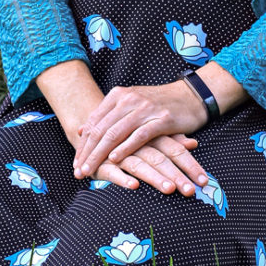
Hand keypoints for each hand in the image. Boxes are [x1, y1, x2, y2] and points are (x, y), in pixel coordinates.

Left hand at [73, 80, 207, 180]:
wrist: (189, 95)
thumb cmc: (157, 103)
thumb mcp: (130, 104)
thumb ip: (107, 115)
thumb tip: (82, 130)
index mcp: (118, 95)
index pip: (94, 121)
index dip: (83, 144)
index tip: (76, 162)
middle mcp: (129, 99)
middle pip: (101, 129)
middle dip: (88, 152)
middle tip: (78, 171)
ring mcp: (144, 109)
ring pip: (115, 133)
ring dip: (100, 154)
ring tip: (90, 170)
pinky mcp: (161, 119)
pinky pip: (138, 136)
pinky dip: (125, 148)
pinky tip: (115, 160)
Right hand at [89, 134, 208, 195]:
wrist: (93, 128)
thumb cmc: (128, 136)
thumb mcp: (150, 135)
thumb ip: (171, 139)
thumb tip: (194, 143)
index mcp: (150, 135)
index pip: (174, 150)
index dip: (189, 164)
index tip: (204, 181)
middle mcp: (136, 143)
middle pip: (160, 158)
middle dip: (177, 175)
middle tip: (191, 191)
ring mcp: (118, 153)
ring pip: (139, 164)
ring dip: (155, 178)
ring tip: (170, 189)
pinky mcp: (101, 163)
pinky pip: (112, 171)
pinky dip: (122, 178)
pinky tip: (134, 186)